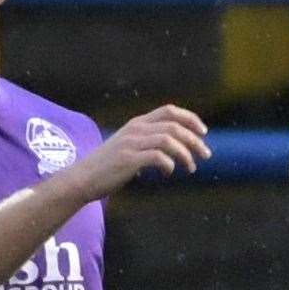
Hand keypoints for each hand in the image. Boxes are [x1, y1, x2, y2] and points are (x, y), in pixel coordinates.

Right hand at [65, 105, 210, 201]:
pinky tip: (168, 173)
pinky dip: (169, 165)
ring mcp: (131, 143)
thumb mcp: (127, 147)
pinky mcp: (128, 159)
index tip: (203, 132)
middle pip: (174, 126)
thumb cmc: (107, 167)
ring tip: (191, 168)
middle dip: (195, 140)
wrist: (83, 178)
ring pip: (169, 140)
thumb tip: (170, 153)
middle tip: (206, 155)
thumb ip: (146, 144)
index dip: (190, 119)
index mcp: (137, 123)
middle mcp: (135, 129)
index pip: (169, 111)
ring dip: (186, 154)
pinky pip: (158, 157)